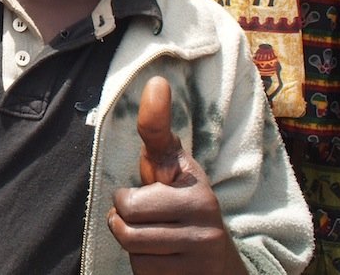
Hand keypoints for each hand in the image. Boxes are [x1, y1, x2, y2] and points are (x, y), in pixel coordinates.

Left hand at [107, 76, 246, 274]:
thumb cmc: (181, 212)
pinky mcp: (193, 273)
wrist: (217, 268)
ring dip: (130, 242)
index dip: (156, 113)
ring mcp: (202, 241)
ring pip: (129, 238)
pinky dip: (144, 267)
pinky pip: (141, 268)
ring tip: (153, 238)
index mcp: (189, 174)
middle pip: (126, 206)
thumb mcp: (170, 176)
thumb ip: (157, 143)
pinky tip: (164, 261)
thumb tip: (155, 84)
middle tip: (144, 218)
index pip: (162, 139)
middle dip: (122, 216)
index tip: (156, 83)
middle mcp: (202, 202)